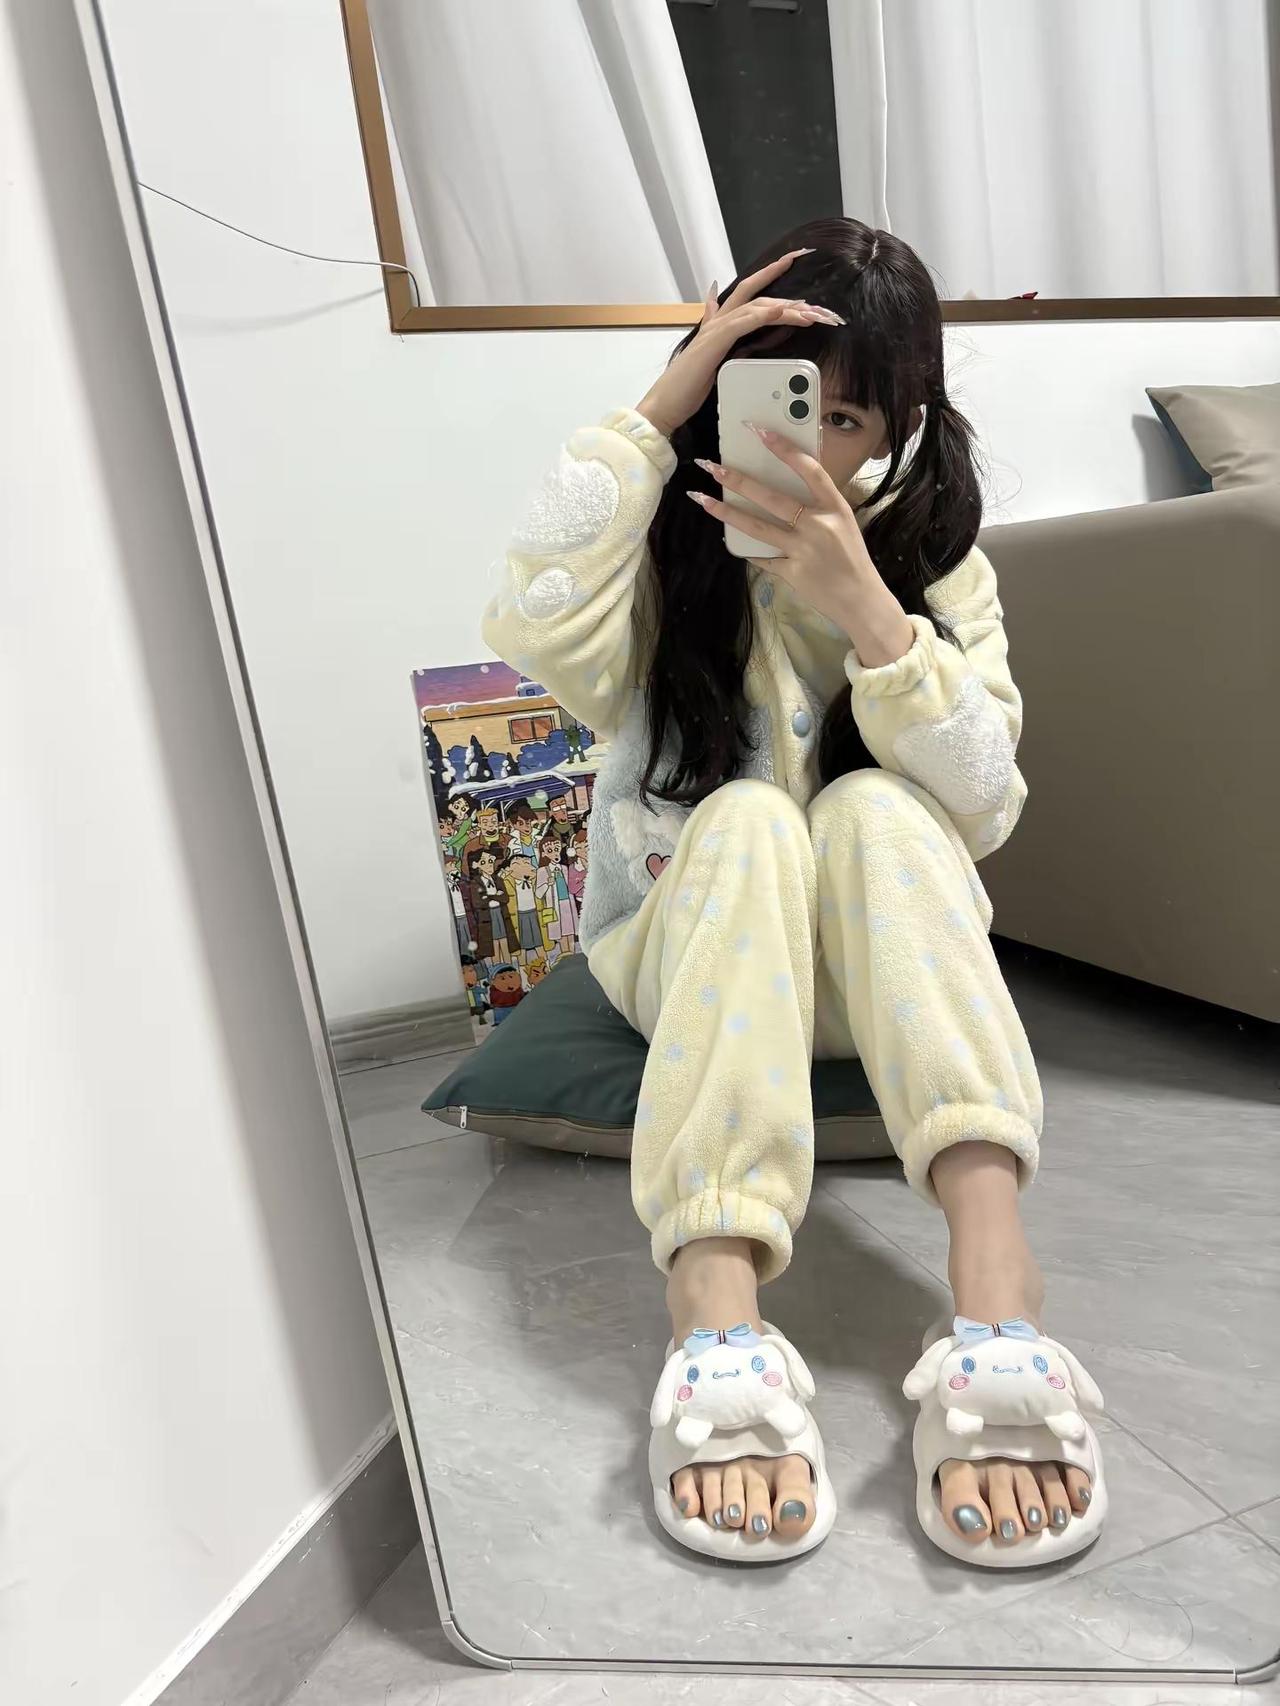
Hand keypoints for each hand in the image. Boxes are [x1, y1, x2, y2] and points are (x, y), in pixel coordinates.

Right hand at [636, 253, 842, 440]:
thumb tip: (746, 328)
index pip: (749, 293)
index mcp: (719, 324)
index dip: (770, 275)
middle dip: (786, 288)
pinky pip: (745, 321)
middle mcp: (718, 321)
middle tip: (817, 297)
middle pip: (756, 293)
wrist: (666, 404)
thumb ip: (730, 341)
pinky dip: (765, 314)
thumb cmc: (688, 388)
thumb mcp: (717, 361)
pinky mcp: (716, 341)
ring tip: (812, 312)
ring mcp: (717, 329)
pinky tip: (783, 310)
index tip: (791, 262)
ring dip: (787, 307)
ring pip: (757, 306)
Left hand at [688, 427, 916, 664]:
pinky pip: (762, 557)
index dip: (784, 449)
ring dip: (727, 512)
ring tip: (703, 499)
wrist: (861, 600)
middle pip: (772, 498)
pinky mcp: (791, 573)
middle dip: (739, 480)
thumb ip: (819, 505)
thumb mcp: (844, 523)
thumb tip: (787, 484)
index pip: (809, 470)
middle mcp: (818, 525)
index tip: (760, 432)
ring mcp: (803, 550)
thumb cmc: (852, 558)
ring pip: (757, 527)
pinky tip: (727, 537)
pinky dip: (746, 548)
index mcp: (835, 507)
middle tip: (712, 466)